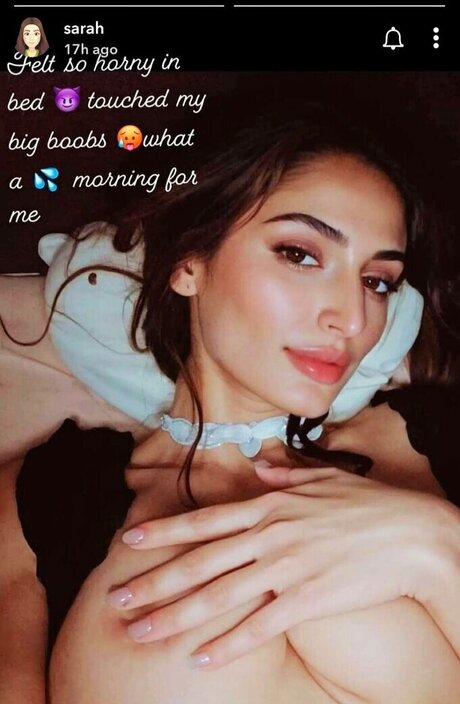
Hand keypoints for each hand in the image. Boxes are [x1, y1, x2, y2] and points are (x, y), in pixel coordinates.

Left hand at [109, 466, 459, 666]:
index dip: (165, 532)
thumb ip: (285, 472)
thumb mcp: (323, 478)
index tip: (129, 542)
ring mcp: (287, 568)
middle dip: (154, 583)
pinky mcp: (307, 600)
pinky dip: (228, 645)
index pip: (205, 520)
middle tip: (117, 599)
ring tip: (142, 633)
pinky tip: (201, 659)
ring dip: (175, 618)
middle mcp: (270, 535)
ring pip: (219, 597)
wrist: (414, 535)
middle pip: (200, 563)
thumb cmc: (369, 504)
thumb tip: (259, 464)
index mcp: (270, 504)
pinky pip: (259, 627)